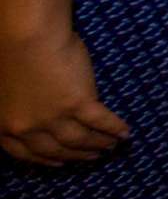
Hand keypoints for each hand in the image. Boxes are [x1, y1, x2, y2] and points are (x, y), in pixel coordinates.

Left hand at [0, 28, 129, 166]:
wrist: (27, 35)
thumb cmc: (11, 50)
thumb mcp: (5, 88)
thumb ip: (18, 106)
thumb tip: (36, 108)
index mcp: (6, 125)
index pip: (26, 154)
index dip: (45, 160)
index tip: (59, 163)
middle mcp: (29, 128)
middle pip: (56, 150)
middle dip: (76, 156)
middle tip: (92, 157)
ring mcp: (54, 118)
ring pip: (80, 140)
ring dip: (98, 145)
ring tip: (111, 146)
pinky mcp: (78, 103)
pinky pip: (100, 121)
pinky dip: (114, 129)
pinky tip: (125, 132)